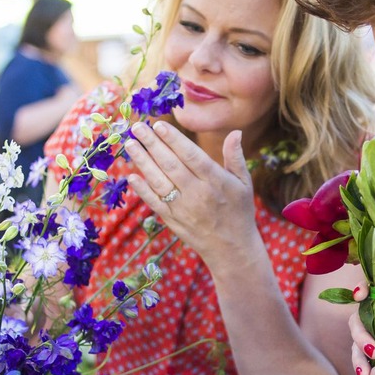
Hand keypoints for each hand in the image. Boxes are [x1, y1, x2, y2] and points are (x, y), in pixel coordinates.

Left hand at [124, 122, 258, 264]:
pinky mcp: (173, 220)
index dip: (174, 140)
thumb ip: (235, 157)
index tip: (159, 125)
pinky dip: (142, 190)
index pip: (191, 156)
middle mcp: (197, 194)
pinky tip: (131, 176)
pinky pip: (154, 202)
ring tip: (130, 145)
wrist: (232, 249)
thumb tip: (235, 132)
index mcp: (216, 181)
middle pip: (171, 165)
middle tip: (137, 127)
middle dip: (153, 144)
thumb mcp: (244, 184)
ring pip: (159, 181)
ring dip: (143, 162)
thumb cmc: (239, 211)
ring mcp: (183, 208)